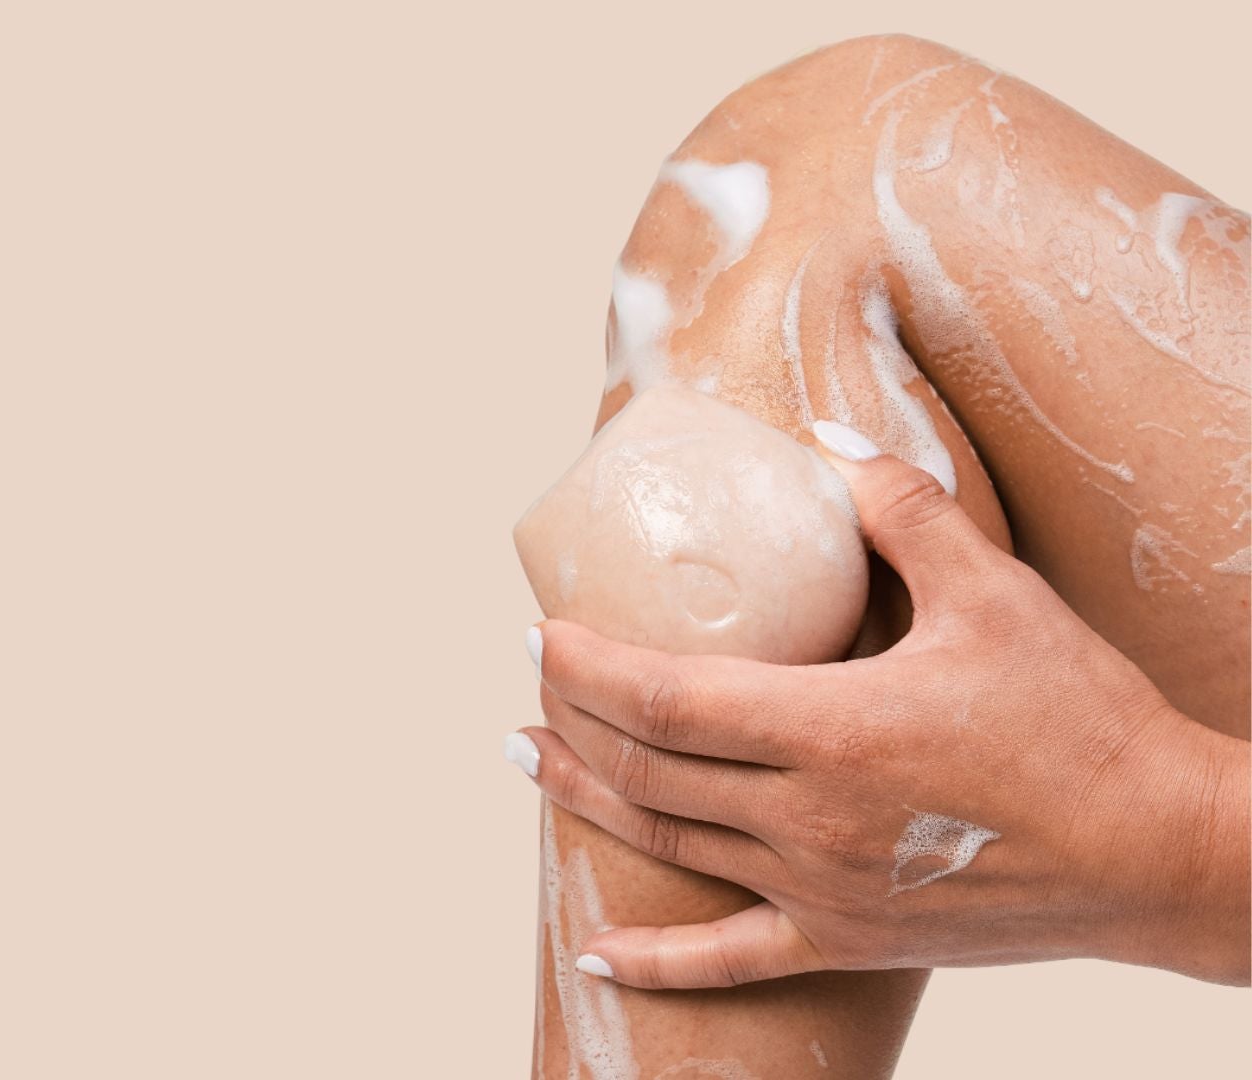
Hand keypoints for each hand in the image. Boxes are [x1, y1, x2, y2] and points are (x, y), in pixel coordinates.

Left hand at [510, 427, 1251, 988]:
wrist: (1162, 853)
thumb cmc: (1083, 720)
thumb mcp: (995, 594)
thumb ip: (903, 511)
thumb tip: (831, 440)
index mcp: (830, 729)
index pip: (664, 699)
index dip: (586, 668)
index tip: (538, 633)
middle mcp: (807, 819)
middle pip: (649, 769)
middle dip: (573, 721)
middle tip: (530, 684)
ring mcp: (820, 889)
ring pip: (669, 845)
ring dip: (587, 801)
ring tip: (529, 762)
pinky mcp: (847, 940)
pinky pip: (730, 961)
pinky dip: (657, 963)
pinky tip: (595, 959)